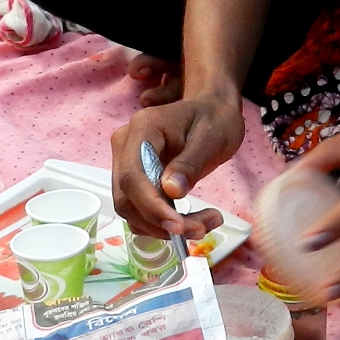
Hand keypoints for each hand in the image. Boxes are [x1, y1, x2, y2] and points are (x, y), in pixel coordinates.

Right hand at [111, 92, 242, 240]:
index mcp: (142, 129)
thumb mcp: (211, 138)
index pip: (133, 177)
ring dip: (163, 227)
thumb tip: (171, 192)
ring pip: (132, 209)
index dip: (152, 207)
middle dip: (160, 222)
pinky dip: (162, 223)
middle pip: (128, 198)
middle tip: (201, 229)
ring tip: (205, 223)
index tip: (179, 226)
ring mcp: (127, 163)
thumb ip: (190, 164)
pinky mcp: (136, 180)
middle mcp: (125, 146)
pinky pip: (140, 210)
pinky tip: (193, 221)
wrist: (211, 111)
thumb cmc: (213, 119)